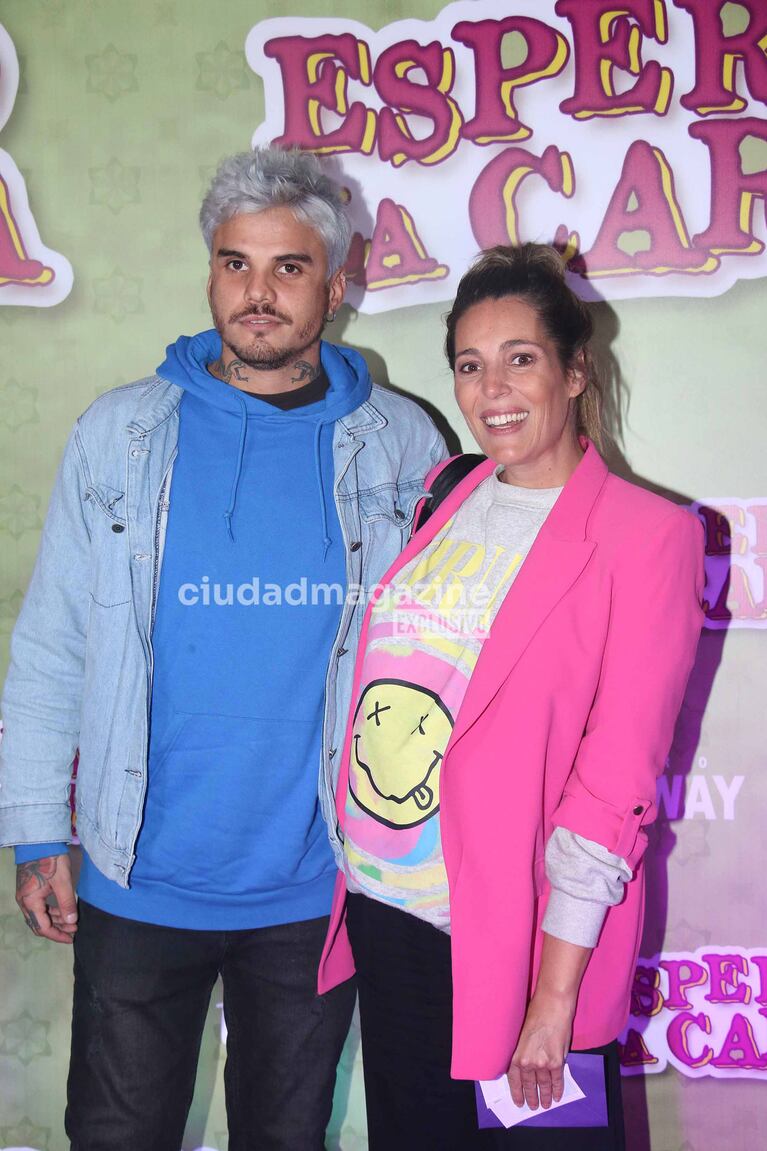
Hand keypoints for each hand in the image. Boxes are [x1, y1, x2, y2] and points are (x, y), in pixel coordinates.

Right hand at [15, 854, 77, 943]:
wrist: (39, 842)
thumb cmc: (51, 861)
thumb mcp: (62, 883)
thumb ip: (66, 903)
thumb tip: (71, 922)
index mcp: (30, 902)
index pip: (42, 927)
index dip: (57, 935)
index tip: (71, 937)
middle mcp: (25, 902)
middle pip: (39, 924)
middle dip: (56, 929)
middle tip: (73, 930)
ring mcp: (26, 896)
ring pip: (40, 915)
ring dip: (55, 920)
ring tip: (72, 922)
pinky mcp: (30, 890)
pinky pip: (40, 907)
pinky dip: (51, 911)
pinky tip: (64, 911)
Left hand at [507, 990, 573, 1109]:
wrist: (552, 1005)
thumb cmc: (536, 1013)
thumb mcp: (521, 1033)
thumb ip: (522, 1051)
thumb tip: (525, 1065)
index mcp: (516, 1054)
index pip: (514, 1079)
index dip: (517, 1092)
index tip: (519, 1101)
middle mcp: (528, 1062)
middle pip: (529, 1085)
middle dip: (531, 1097)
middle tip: (533, 1106)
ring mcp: (543, 1063)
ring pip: (544, 1085)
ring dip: (545, 1097)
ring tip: (546, 1105)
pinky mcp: (557, 1062)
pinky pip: (557, 1080)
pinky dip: (558, 1089)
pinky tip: (557, 1096)